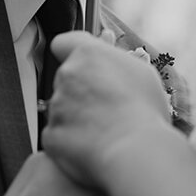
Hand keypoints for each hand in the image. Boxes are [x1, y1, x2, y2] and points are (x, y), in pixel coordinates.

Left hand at [44, 31, 171, 189]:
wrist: (135, 151)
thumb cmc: (144, 112)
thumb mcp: (142, 74)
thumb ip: (117, 63)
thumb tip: (109, 62)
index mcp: (88, 54)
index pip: (63, 43)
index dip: (71, 53)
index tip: (84, 64)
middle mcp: (66, 75)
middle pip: (66, 78)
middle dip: (80, 90)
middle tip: (105, 106)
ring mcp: (56, 105)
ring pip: (62, 107)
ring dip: (77, 116)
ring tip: (105, 130)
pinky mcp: (51, 134)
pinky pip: (58, 134)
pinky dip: (71, 140)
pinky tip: (94, 145)